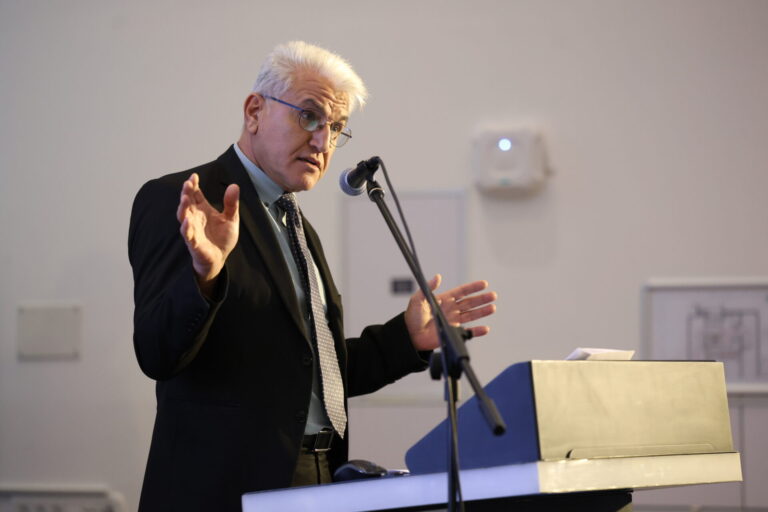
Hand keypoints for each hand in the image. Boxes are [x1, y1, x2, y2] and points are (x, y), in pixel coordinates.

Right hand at [176, 173, 239, 294]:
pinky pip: (188, 235)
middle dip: (186, 193)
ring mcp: (193, 230)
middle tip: (188, 184)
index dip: (193, 185)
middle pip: (187, 203)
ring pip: (184, 217)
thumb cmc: (222, 238)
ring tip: (184, 198)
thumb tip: (234, 186)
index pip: (195, 194)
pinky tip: (188, 221)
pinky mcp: (194, 243)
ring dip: (183, 208)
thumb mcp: (231, 218)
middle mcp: (195, 217)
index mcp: (203, 210)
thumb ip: (231, 204)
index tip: (194, 176)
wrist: (219, 257)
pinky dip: (187, 228)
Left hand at [405, 274, 496, 350]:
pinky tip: (485, 328)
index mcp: (445, 299)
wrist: (410, 335)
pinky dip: (477, 332)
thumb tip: (438, 276)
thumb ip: (428, 288)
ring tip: (492, 308)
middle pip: (470, 302)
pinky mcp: (453, 333)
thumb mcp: (418, 299)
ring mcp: (453, 321)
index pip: (462, 292)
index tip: (484, 283)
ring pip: (472, 315)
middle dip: (482, 299)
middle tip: (493, 295)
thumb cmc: (412, 316)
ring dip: (482, 312)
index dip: (473, 287)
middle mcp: (451, 309)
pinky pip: (468, 332)